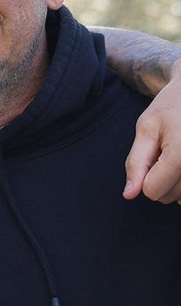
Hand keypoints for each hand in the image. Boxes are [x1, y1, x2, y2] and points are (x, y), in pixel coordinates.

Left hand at [125, 59, 180, 203]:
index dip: (143, 177)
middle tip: (165, 151)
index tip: (151, 155)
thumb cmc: (172, 107)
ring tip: (176, 153)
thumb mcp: (146, 128)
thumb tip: (129, 194)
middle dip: (159, 178)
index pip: (152, 191)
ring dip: (173, 181)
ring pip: (180, 198)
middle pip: (167, 197)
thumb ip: (136, 162)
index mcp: (180, 155)